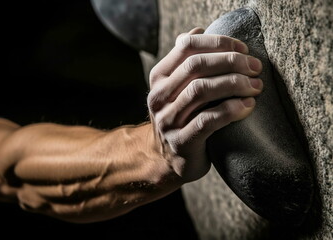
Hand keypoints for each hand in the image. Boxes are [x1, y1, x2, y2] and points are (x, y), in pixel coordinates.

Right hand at [148, 28, 262, 181]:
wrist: (166, 158)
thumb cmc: (180, 117)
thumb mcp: (176, 88)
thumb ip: (185, 62)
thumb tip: (198, 30)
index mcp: (159, 78)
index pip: (186, 47)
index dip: (218, 43)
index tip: (243, 49)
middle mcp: (159, 96)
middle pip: (195, 67)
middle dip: (230, 62)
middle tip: (255, 67)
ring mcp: (168, 120)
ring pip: (201, 91)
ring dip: (234, 84)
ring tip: (255, 86)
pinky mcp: (181, 142)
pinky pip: (208, 120)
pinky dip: (231, 110)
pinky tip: (248, 106)